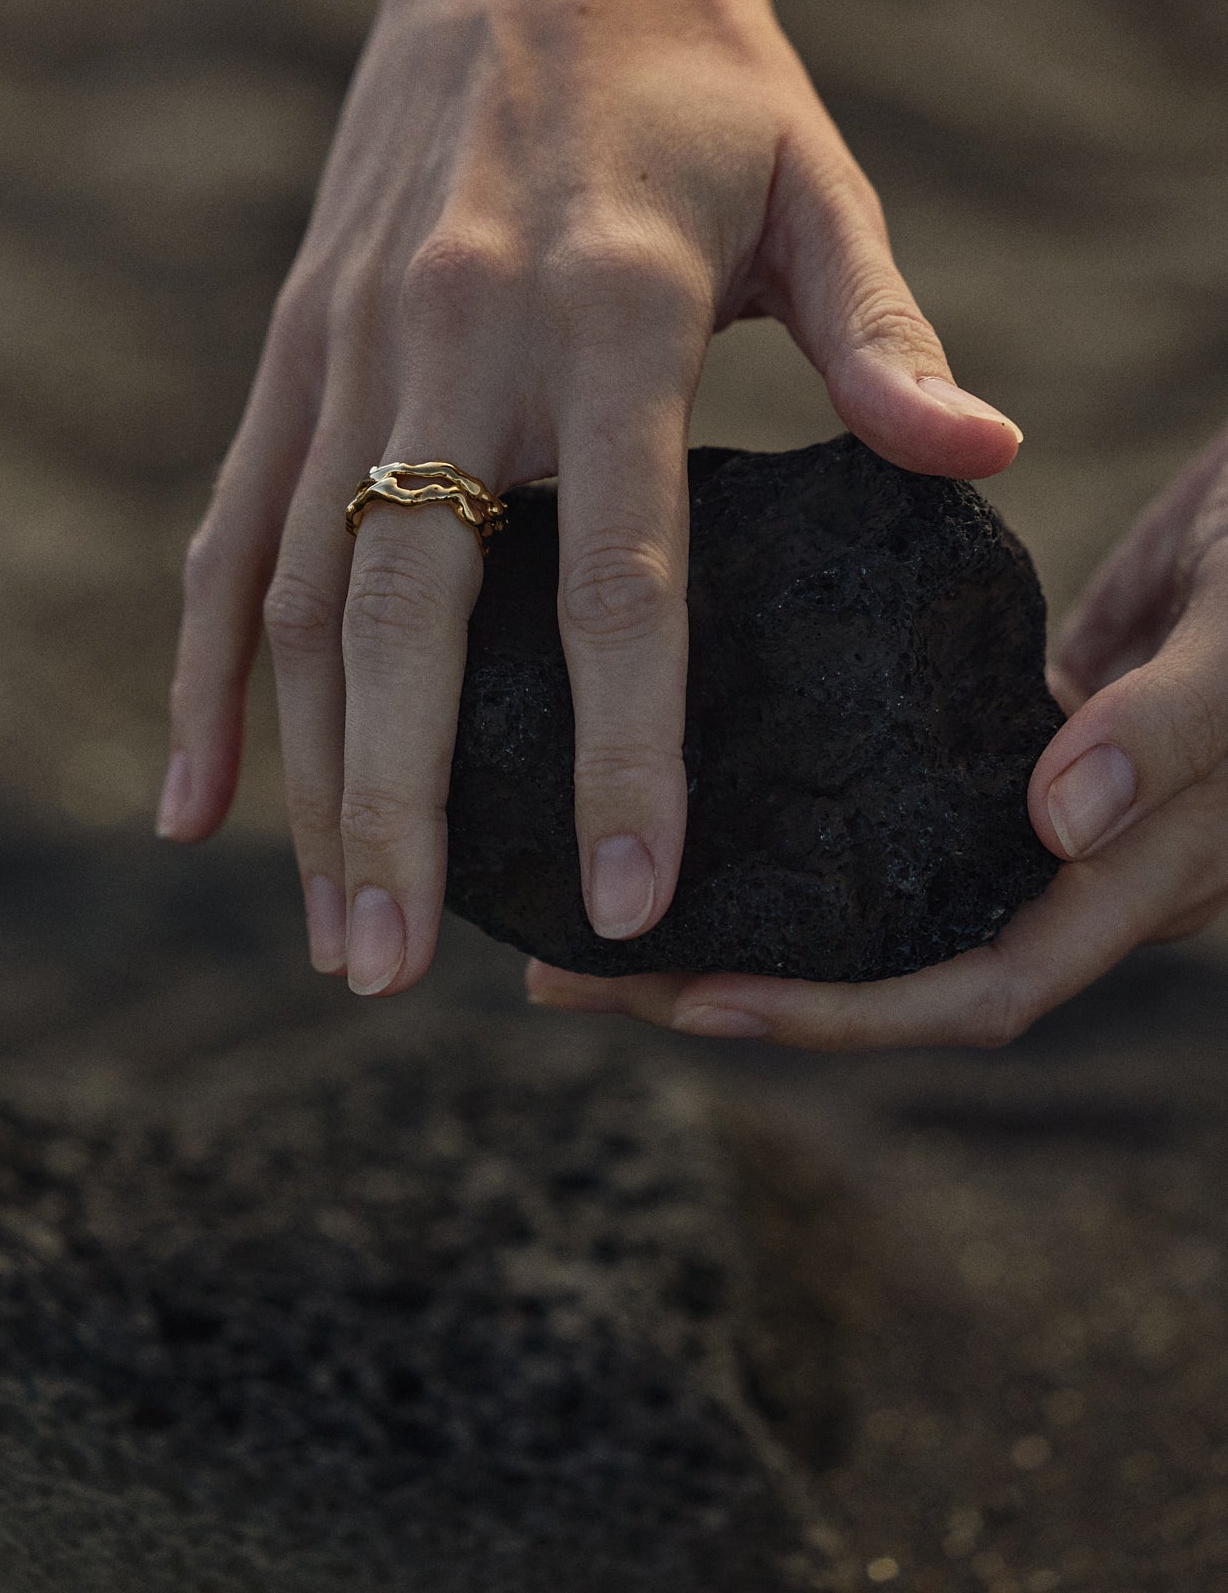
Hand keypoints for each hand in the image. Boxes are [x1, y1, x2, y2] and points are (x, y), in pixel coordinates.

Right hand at [157, 0, 1018, 997]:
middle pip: (415, 614)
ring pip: (304, 592)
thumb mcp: (822, 190)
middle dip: (407, 808)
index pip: (617, 575)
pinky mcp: (295, 343)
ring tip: (331, 931)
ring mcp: (351, 341)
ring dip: (308, 774)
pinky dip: (205, 672)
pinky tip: (194, 797)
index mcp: (610, 310)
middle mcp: (457, 333)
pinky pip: (230, 529)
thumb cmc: (705, 86)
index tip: (632, 896)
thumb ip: (885, 342)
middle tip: (403, 972)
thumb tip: (985, 463)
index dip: (626, 748)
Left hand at [529, 427, 1227, 1046]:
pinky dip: (792, 815)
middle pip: (893, 969)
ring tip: (600, 905)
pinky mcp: (986, 737)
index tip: (696, 999)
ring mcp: (1026, 808)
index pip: (978, 988)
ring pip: (875, 897)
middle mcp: (1072, 868)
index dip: (844, 1014)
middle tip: (579, 979)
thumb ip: (1164, 731)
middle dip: (741, 988)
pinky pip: (881, 803)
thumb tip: (1054, 824)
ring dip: (747, 913)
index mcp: (1137, 880)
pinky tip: (694, 784)